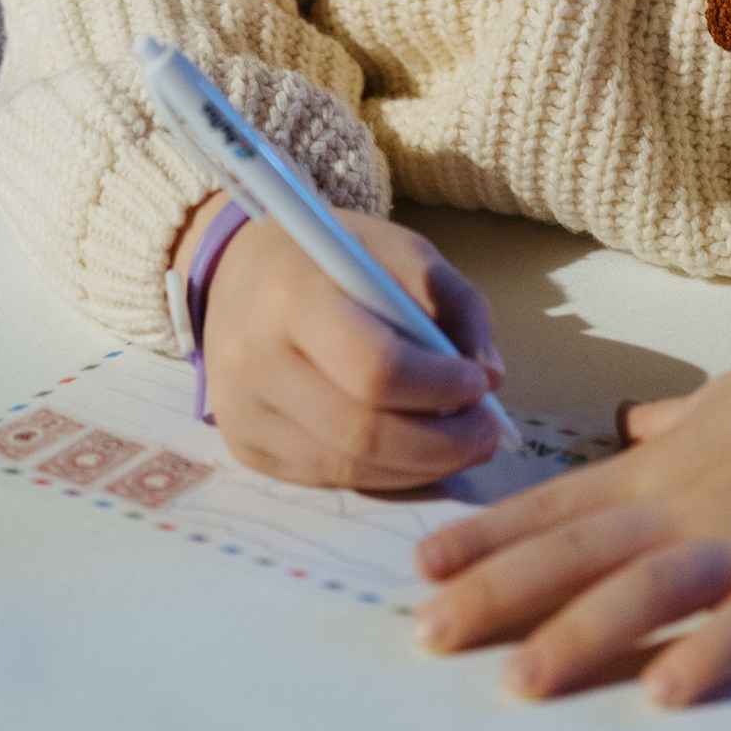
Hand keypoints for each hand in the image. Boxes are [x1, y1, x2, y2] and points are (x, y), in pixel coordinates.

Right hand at [175, 194, 509, 491]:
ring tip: (463, 443)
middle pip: (363, 433)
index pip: (374, 367)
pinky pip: (331, 479)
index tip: (479, 384)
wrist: (239, 274)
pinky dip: (388, 475)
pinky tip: (416, 454)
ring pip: (351, 469)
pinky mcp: (245, 448)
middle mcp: (255, 362)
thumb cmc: (330, 259)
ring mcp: (243, 413)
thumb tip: (491, 376)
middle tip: (488, 432)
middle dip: (443, 444)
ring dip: (423, 467)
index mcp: (293, 297)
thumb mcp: (398, 250)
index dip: (438, 386)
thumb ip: (452, 300)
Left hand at [414, 301, 730, 706]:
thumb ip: (671, 427)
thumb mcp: (723, 402)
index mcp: (661, 470)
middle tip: (430, 634)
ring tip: (522, 681)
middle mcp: (688, 505)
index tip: (422, 568)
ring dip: (580, 635)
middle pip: (578, 553)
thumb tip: (629, 426)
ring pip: (647, 590)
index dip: (487, 538)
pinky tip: (665, 692)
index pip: (556, 508)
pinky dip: (708, 655)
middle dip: (499, 594)